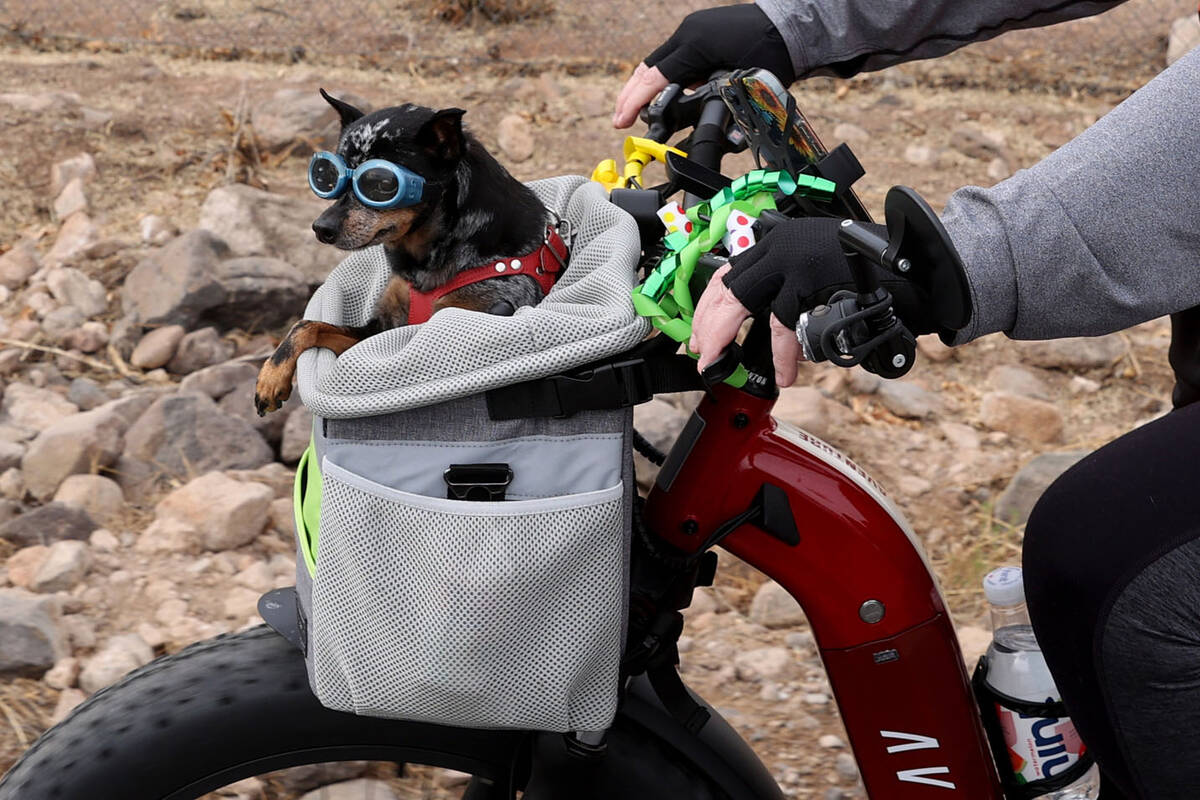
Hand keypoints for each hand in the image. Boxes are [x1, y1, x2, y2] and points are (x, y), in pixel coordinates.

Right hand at [613, 4, 794, 128]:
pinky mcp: (699, 33)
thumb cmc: (774, 52)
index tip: (621, 121)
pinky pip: (671, 58)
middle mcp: (688, 34)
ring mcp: (692, 31)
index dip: (634, 102)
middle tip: (619, 120)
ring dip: (643, 87)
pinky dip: (660, 78)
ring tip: (631, 111)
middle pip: (648, 69)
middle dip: (631, 96)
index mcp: (696, 45)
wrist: (792, 24)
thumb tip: (722, 140)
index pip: (655, 78)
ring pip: (657, 63)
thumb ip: (728, 107)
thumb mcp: (749, 83)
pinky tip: (658, 95)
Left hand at [690, 217, 938, 385]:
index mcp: (780, 242)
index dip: (710, 306)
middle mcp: (781, 245)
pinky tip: (783, 371)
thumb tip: (760, 320)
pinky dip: (780, 352)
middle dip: (709, 325)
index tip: (699, 333)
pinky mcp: (810, 276)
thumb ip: (789, 288)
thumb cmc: (874, 274)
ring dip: (729, 339)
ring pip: (743, 301)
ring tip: (727, 365)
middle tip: (704, 355)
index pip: (730, 273)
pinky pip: (783, 321)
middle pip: (727, 286)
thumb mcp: (820, 272)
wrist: (918, 265)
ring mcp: (794, 258)